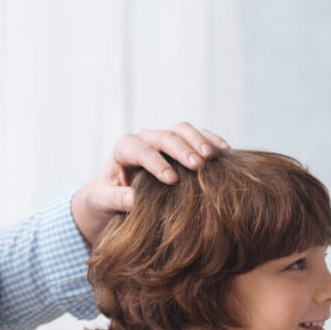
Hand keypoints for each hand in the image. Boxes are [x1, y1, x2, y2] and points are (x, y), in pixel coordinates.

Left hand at [71, 122, 230, 245]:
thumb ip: (116, 199)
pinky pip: (198, 134)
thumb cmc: (110, 195)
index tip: (172, 179)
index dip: (156, 162)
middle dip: (181, 149)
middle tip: (197, 165)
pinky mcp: (180, 142)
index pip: (139, 149)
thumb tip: (134, 200)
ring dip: (198, 141)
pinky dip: (211, 140)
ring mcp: (164, 138)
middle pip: (164, 136)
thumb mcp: (105, 200)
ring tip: (211, 157)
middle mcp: (145, 139)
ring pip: (182, 129)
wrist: (118, 189)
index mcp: (124, 149)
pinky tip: (224, 151)